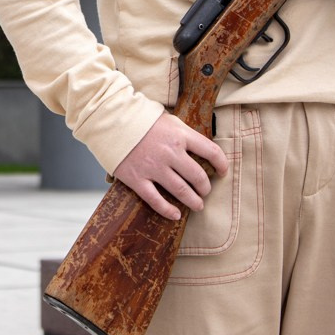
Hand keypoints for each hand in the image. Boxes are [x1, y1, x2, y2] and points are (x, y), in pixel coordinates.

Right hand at [114, 112, 229, 220]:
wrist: (111, 121)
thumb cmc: (142, 119)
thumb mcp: (168, 119)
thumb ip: (184, 134)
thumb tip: (200, 148)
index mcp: (180, 135)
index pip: (211, 151)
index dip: (222, 164)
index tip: (223, 171)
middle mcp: (170, 153)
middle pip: (198, 176)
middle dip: (206, 187)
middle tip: (206, 191)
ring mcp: (153, 167)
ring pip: (181, 191)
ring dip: (194, 201)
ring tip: (198, 205)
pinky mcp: (137, 179)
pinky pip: (156, 200)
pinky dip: (168, 210)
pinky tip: (176, 215)